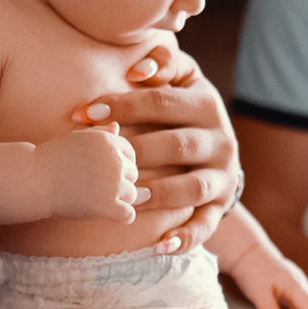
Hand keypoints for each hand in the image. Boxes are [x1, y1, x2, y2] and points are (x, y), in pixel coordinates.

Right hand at [41, 126, 137, 221]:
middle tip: (93, 186)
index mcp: (110, 141)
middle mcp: (115, 160)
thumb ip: (100, 133)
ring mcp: (113, 183)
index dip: (118, 165)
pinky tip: (108, 214)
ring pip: (132, 195)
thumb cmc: (53, 158)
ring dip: (118, 199)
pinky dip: (121, 216)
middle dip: (118, 181)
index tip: (100, 172)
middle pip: (133, 175)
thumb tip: (117, 127)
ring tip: (95, 198)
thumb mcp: (77, 138)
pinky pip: (128, 215)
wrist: (34, 179)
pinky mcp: (107, 205)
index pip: (130, 155)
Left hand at [74, 58, 237, 253]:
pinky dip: (186, 238)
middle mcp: (221, 141)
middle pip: (176, 145)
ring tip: (128, 196)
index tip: (85, 113)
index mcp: (207, 104)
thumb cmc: (183, 107)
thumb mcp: (182, 78)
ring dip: (158, 194)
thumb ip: (163, 62)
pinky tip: (160, 246)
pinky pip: (206, 226)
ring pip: (191, 187)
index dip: (123, 106)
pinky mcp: (221, 207)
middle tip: (101, 157)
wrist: (219, 147)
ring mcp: (223, 177)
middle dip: (134, 150)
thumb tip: (138, 70)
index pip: (162, 103)